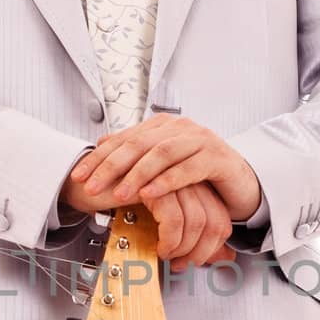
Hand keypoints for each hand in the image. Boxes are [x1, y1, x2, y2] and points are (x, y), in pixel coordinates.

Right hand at [59, 167, 236, 270]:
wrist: (86, 185)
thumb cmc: (123, 204)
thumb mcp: (164, 222)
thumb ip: (197, 235)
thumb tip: (224, 257)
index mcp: (194, 182)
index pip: (220, 218)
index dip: (211, 247)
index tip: (193, 261)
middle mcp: (189, 176)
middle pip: (215, 221)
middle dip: (199, 252)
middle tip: (179, 264)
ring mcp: (174, 177)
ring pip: (198, 222)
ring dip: (182, 248)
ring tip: (165, 255)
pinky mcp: (156, 183)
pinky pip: (175, 220)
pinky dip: (169, 241)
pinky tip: (157, 246)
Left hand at [69, 115, 261, 221]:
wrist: (241, 182)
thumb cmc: (201, 175)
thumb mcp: (164, 164)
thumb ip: (137, 152)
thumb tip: (103, 143)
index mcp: (164, 126)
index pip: (124, 138)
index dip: (99, 157)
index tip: (79, 175)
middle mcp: (181, 128)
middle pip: (139, 143)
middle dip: (111, 166)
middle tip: (92, 185)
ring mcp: (201, 140)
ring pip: (162, 154)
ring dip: (137, 175)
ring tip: (120, 193)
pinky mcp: (217, 158)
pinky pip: (188, 169)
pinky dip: (167, 181)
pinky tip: (150, 193)